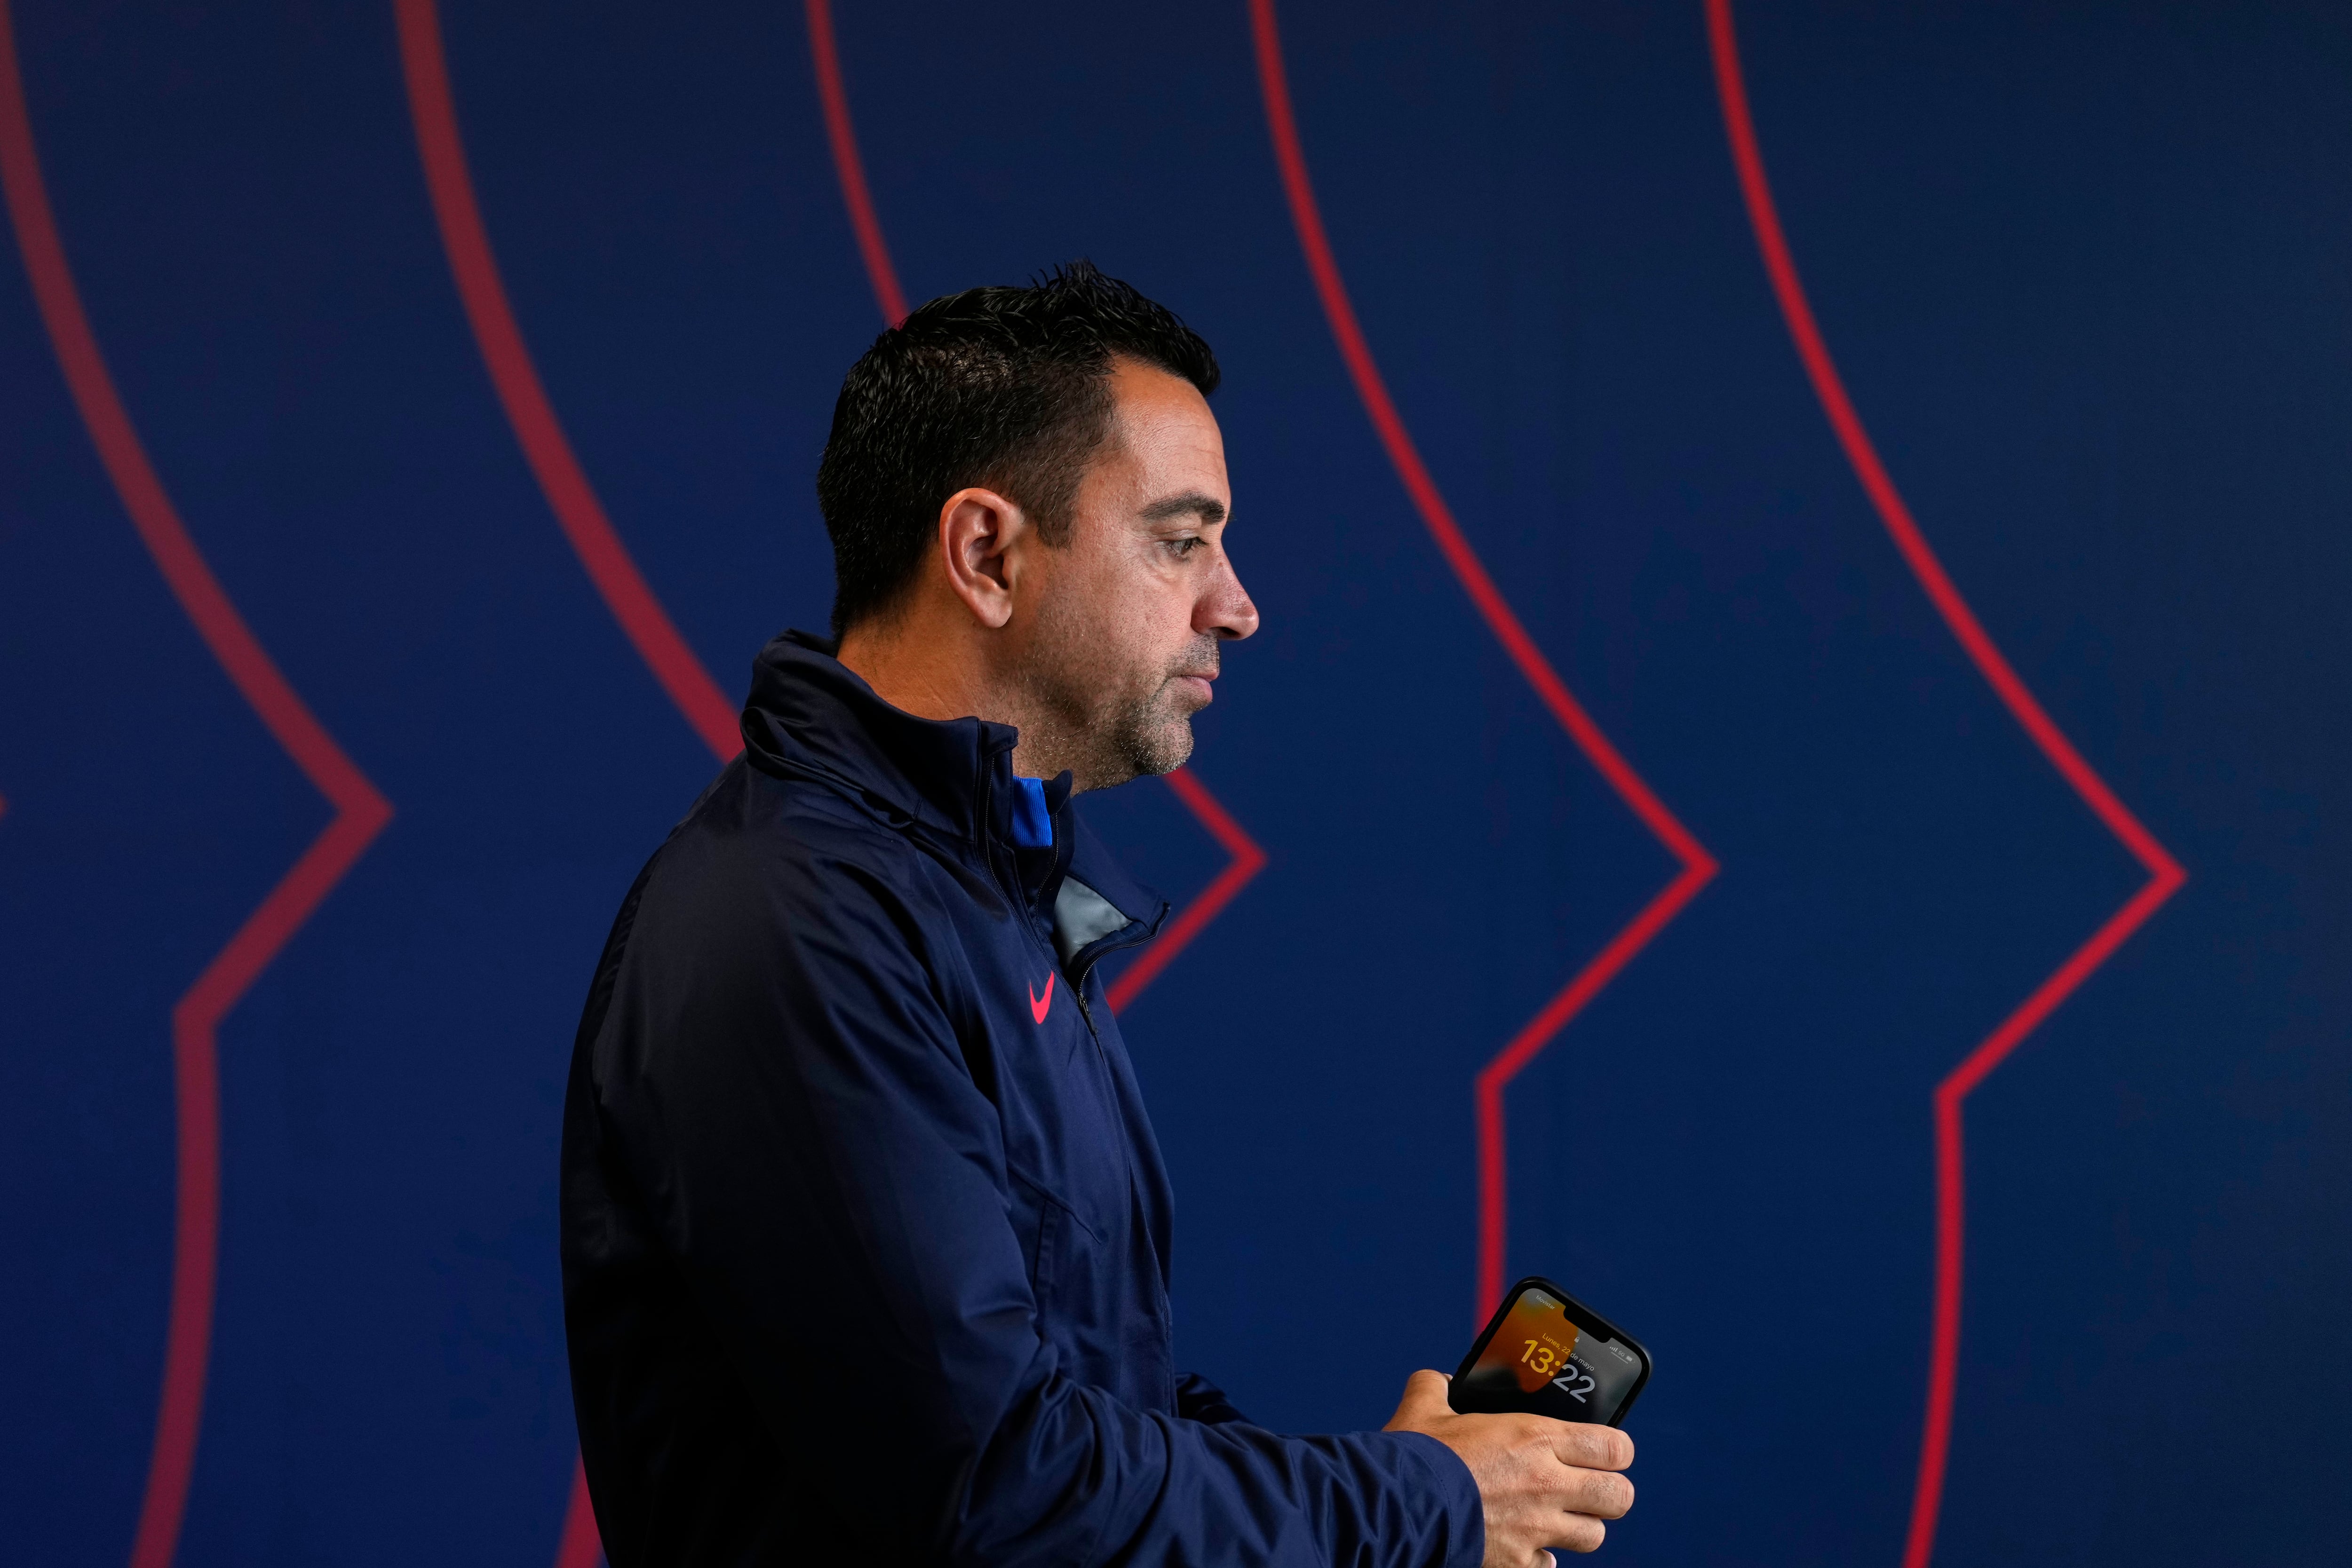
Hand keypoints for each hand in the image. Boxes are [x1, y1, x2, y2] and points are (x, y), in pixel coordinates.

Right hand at [1384, 1370, 1633, 1564]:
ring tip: (1556, 1516)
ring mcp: (1536, 1528)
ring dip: (1578, 1525)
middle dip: (1610, 1492)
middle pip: (1619, 1496)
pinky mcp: (1517, 1562)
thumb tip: (1440, 1380)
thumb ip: (1438, 1386)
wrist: (1396, 1509)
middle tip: (1589, 1486)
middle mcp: (1547, 1484)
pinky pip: (1549, 1565)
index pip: (1614, 1447)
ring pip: (1593, 1535)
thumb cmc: (1414, 1456)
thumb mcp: (1425, 1407)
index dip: (1616, 1450)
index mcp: (1535, 1438)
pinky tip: (1523, 1544)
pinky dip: (1541, 1558)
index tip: (1606, 1451)